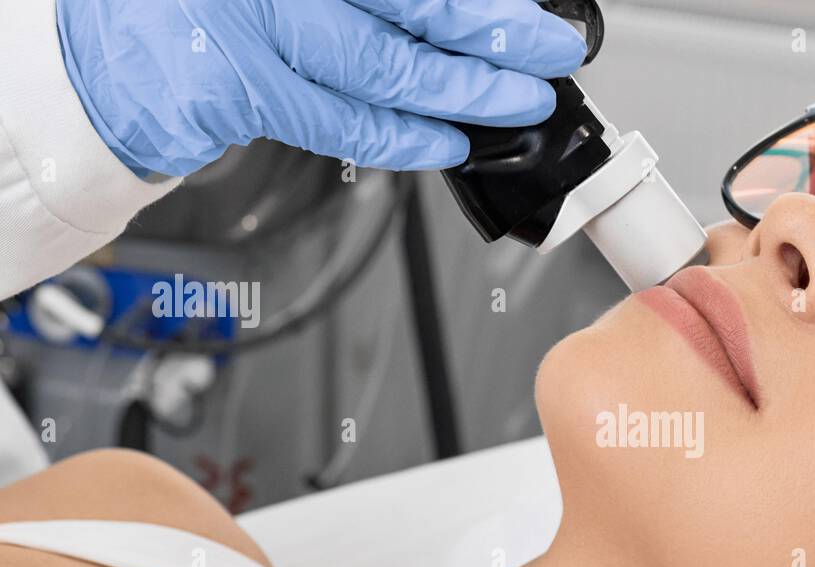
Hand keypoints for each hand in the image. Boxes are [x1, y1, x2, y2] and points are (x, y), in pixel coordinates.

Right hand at [56, 0, 587, 176]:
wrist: (101, 54)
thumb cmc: (202, 10)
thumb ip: (366, 1)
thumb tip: (454, 18)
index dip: (483, 3)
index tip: (533, 17)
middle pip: (414, 2)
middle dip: (495, 36)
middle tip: (550, 56)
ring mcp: (247, 22)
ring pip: (386, 67)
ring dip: (465, 94)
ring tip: (516, 105)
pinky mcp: (234, 88)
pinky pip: (342, 122)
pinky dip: (404, 138)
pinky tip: (449, 142)